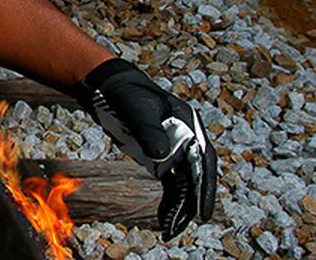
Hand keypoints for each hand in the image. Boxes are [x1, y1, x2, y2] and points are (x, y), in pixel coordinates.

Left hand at [76, 58, 216, 239]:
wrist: (110, 88)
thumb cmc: (126, 94)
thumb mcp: (137, 110)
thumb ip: (149, 131)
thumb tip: (161, 155)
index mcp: (189, 125)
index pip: (203, 160)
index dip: (205, 186)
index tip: (204, 210)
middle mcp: (187, 139)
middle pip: (195, 175)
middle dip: (193, 202)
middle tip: (187, 224)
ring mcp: (175, 148)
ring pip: (184, 182)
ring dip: (181, 205)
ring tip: (172, 227)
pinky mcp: (161, 155)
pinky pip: (171, 182)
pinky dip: (170, 199)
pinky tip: (166, 215)